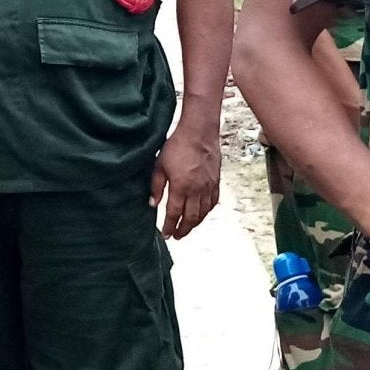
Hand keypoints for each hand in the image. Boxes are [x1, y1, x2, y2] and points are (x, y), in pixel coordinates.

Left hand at [150, 123, 219, 238]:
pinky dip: (207, 212)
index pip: (174, 214)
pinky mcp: (216, 182)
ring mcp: (208, 187)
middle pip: (190, 218)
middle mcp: (197, 191)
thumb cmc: (177, 146)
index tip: (166, 234)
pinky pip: (213, 202)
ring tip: (187, 228)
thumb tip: (152, 204)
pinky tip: (202, 214)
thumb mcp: (159, 165)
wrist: (199, 133)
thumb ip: (156, 186)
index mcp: (181, 187)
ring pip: (203, 213)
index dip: (169, 226)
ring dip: (195, 224)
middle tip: (176, 236)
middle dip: (183, 230)